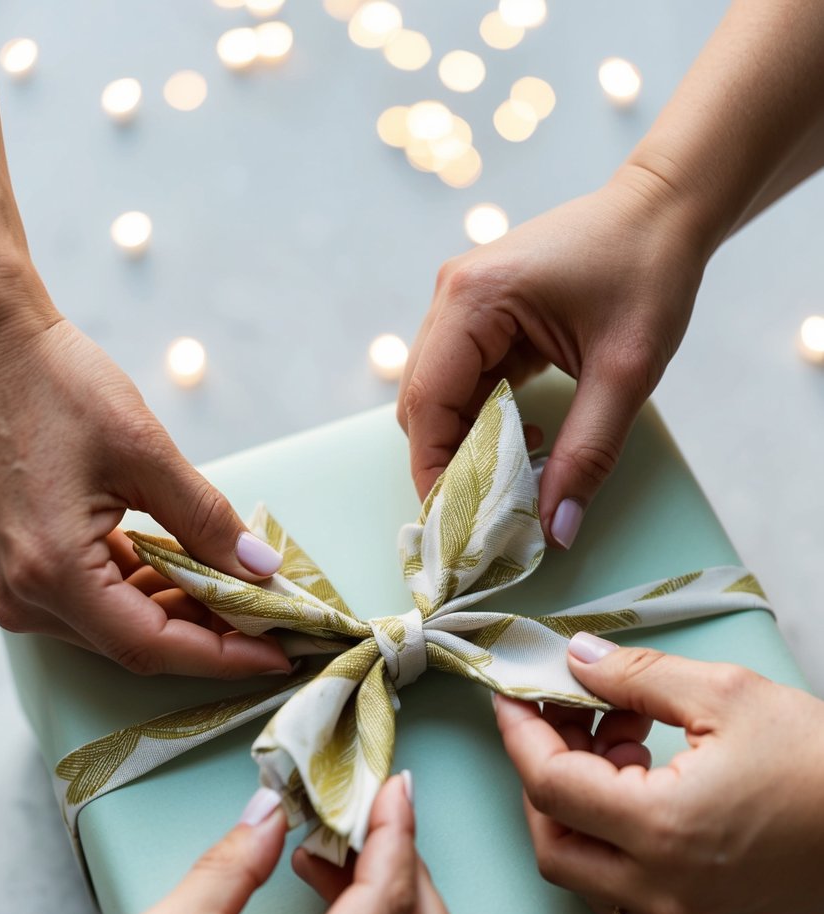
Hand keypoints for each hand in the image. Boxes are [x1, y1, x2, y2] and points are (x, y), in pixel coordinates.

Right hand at [0, 274, 287, 677]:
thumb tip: (261, 569)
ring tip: (246, 594)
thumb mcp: (145, 451)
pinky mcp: (24, 570)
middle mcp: (24, 594)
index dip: (222, 656)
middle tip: (275, 622)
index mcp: (52, 570)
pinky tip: (195, 573)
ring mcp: (17, 586)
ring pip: (120, 625)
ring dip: (185, 613)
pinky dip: (150, 591)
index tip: (279, 655)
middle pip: (137, 643)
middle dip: (212, 635)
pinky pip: (97, 600)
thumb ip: (207, 519)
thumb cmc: (55, 386)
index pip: (152, 645)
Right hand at [397, 166, 707, 546]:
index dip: (434, 469)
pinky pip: (464, 382)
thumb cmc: (648, 271)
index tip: (457, 523)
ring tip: (517, 476)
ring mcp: (462, 303)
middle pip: (422, 403)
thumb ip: (588, 453)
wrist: (664, 210)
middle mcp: (452, 296)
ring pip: (439, 397)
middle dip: (450, 462)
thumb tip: (557, 530)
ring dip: (469, 443)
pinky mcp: (481, 314)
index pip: (426, 402)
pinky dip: (485, 420)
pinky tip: (524, 438)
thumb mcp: (626, 372)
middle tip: (490, 512)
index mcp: (474, 298)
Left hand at [493, 633, 823, 913]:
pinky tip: (655, 789)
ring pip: (587, 875)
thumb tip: (576, 659)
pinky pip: (630, 895)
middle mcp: (663, 893)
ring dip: (584, 809)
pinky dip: (620, 843)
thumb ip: (636, 676)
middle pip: (553, 842)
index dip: (521, 734)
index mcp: (661, 832)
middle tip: (572, 720)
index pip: (548, 786)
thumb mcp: (728, 696)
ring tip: (630, 744)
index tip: (514, 698)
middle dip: (546, 776)